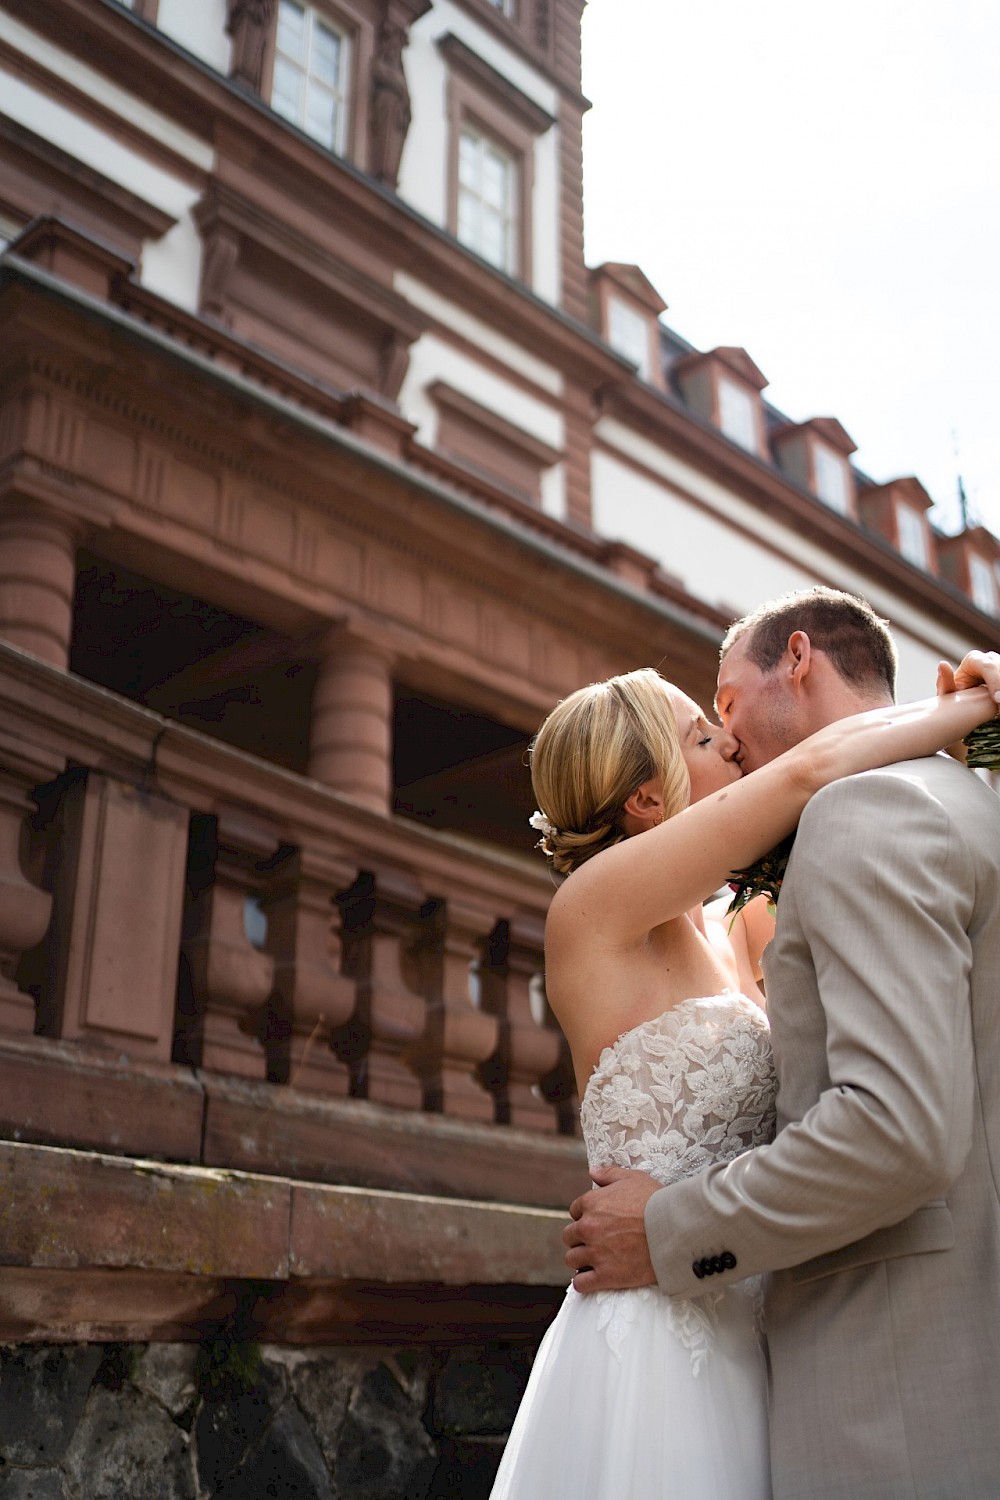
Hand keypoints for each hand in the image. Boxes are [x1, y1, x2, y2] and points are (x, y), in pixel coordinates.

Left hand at [563, 1166, 659, 1292]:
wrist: (674, 1230)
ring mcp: (595, 1253)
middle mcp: (588, 1227)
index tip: (598, 1222)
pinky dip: (583, 1282)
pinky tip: (592, 1279)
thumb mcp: (633, 1178)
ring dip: (580, 1259)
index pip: (575, 1211)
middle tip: (596, 1241)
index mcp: (591, 1203)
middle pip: (570, 1236)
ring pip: (572, 1259)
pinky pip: (581, 1283)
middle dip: (580, 1238)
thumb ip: (609, 1174)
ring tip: (594, 1260)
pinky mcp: (606, 1276)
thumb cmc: (656, 1201)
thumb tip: (592, 1172)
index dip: (586, 1216)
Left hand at [938, 650, 999, 698]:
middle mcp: (990, 658)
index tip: (997, 700)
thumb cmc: (956, 697)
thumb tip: (942, 664)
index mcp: (974, 660)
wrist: (967, 701)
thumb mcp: (948, 694)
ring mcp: (999, 664)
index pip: (988, 666)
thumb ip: (945, 683)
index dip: (995, 682)